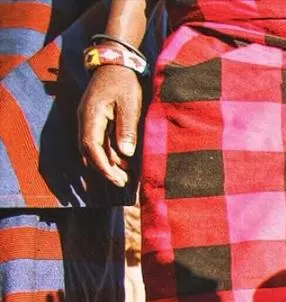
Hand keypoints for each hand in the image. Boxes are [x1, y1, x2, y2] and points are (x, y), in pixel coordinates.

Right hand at [79, 64, 142, 187]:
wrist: (115, 63)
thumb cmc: (123, 82)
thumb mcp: (129, 103)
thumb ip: (126, 127)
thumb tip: (125, 153)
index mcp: (90, 115)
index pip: (91, 146)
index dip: (103, 165)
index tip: (116, 178)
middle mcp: (85, 119)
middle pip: (89, 151)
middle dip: (104, 169)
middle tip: (122, 182)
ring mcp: (89, 120)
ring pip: (93, 148)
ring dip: (107, 163)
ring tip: (125, 176)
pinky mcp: (96, 120)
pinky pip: (98, 142)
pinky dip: (108, 154)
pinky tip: (123, 162)